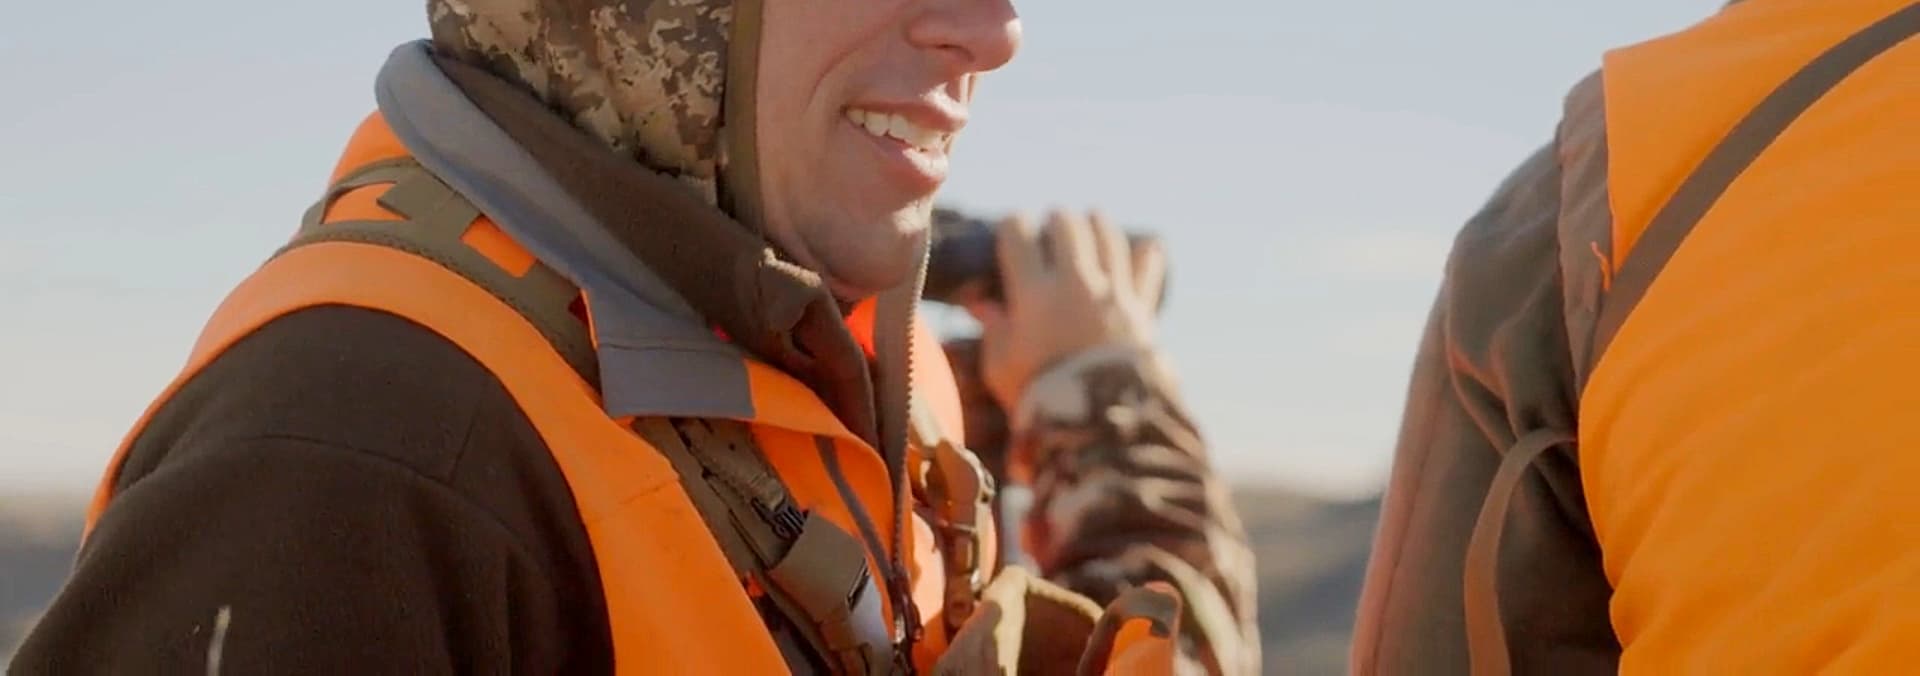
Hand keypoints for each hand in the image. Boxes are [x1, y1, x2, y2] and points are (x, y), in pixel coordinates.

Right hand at [965, 210, 1167, 411]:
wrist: (1100, 422)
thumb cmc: (1041, 397)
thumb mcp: (1001, 368)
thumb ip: (993, 329)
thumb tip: (979, 303)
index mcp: (1033, 293)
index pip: (1017, 234)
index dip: (1013, 227)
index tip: (1012, 232)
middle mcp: (1074, 282)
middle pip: (1066, 225)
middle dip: (1056, 221)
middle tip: (1051, 228)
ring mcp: (1112, 292)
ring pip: (1107, 236)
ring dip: (1096, 224)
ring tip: (1092, 220)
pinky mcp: (1142, 308)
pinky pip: (1147, 268)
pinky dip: (1146, 255)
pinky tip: (1145, 248)